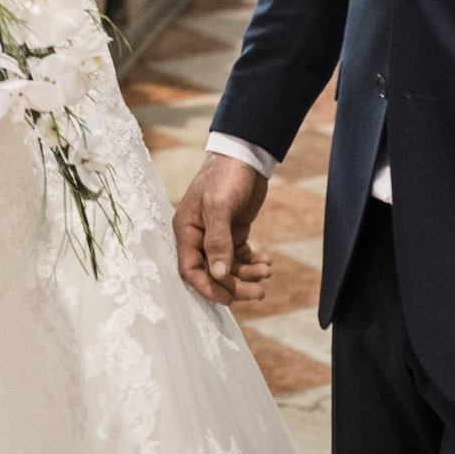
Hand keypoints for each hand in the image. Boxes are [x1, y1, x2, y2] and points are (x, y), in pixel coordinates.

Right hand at [172, 152, 273, 304]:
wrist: (244, 155)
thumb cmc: (225, 177)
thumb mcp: (219, 207)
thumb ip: (217, 241)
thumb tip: (218, 274)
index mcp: (187, 231)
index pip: (190, 270)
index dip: (208, 288)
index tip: (230, 298)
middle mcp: (199, 237)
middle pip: (213, 274)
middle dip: (235, 285)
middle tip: (258, 292)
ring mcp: (217, 236)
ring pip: (229, 268)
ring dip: (248, 275)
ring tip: (267, 271)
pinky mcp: (234, 232)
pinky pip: (241, 258)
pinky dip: (254, 264)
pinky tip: (267, 262)